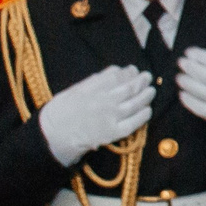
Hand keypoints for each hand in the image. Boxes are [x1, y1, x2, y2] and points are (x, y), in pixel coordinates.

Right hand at [38, 65, 154, 164]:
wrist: (54, 135)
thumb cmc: (61, 112)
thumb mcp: (74, 90)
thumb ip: (94, 81)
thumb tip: (116, 72)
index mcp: (92, 88)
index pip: (116, 76)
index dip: (127, 72)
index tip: (133, 69)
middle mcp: (103, 101)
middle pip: (129, 88)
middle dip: (141, 81)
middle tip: (147, 76)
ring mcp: (110, 117)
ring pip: (135, 103)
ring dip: (146, 95)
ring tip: (151, 90)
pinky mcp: (113, 133)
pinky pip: (134, 123)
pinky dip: (143, 115)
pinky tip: (148, 110)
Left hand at [177, 32, 205, 156]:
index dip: (199, 55)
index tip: (189, 52)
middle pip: (203, 75)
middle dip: (189, 67)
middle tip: (181, 62)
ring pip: (198, 91)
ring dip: (186, 82)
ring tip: (180, 76)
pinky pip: (197, 107)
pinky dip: (188, 100)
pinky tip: (183, 93)